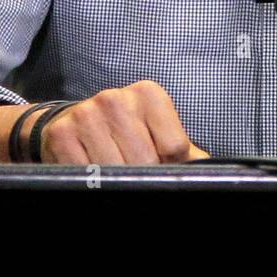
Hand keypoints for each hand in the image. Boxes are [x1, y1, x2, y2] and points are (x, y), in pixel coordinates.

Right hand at [38, 80, 209, 163]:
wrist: (69, 126)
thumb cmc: (122, 134)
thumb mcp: (156, 135)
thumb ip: (186, 153)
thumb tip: (213, 172)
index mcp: (148, 94)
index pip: (175, 147)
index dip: (168, 166)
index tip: (156, 161)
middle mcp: (116, 98)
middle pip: (145, 161)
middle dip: (142, 175)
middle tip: (131, 169)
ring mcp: (87, 114)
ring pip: (116, 171)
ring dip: (116, 180)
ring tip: (112, 169)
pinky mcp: (62, 134)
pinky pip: (88, 176)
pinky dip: (93, 182)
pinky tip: (92, 170)